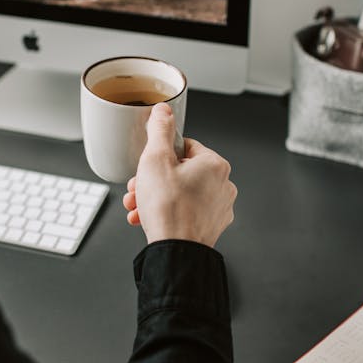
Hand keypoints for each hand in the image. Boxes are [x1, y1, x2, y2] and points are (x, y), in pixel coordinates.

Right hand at [122, 103, 236, 247]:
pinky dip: (167, 213)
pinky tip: (148, 219)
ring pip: (182, 194)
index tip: (149, 164)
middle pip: (182, 172)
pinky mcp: (211, 227)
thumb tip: (163, 111)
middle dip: (154, 180)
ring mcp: (219, 208)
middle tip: (138, 187)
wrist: (175, 251)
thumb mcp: (155, 159)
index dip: (161, 155)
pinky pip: (186, 212)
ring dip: (156, 197)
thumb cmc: (168, 209)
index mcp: (215, 165)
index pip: (185, 147)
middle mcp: (223, 186)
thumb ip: (159, 130)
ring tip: (138, 205)